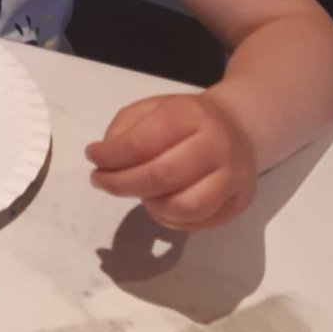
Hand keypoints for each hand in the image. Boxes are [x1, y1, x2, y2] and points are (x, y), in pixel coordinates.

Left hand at [85, 92, 257, 231]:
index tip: (93, 158)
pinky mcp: (240, 202)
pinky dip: (169, 220)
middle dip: (121, 184)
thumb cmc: (185, 119)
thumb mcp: (151, 108)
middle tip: (101, 182)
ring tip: (138, 192)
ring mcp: (233, 176)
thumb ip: (124, 129)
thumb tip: (105, 159)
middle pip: (160, 177)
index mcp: (190, 115)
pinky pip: (197, 223)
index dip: (109, 156)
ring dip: (149, 205)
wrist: (238, 126)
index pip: (141, 143)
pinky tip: (159, 203)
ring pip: (182, 207)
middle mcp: (216, 145)